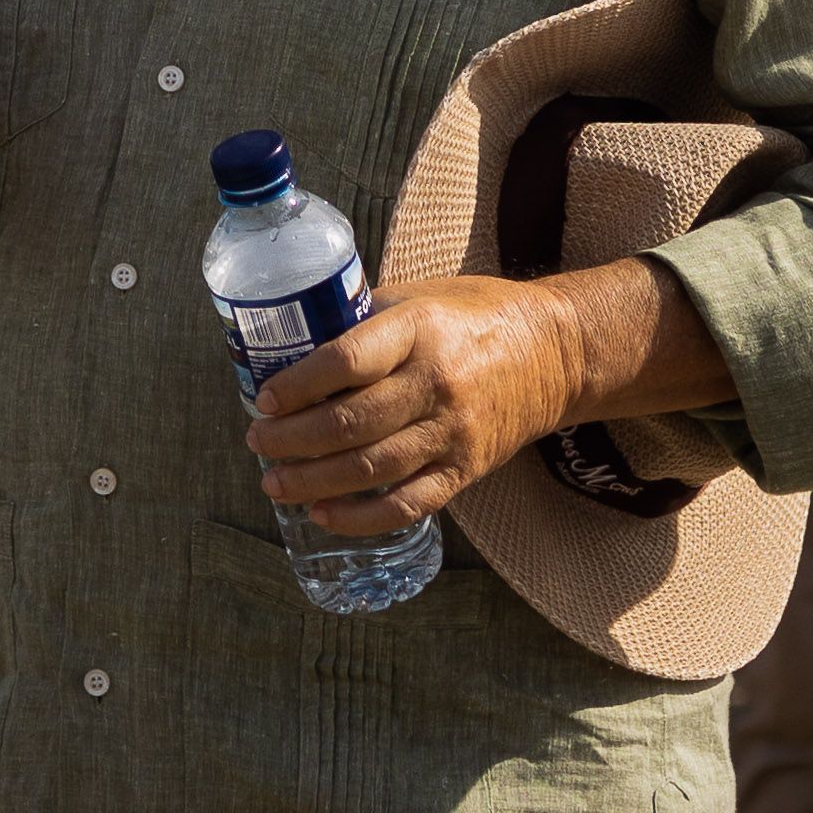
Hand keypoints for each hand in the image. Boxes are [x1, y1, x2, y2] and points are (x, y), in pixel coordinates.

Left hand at [245, 256, 727, 533]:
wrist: (554, 354)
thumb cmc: (476, 315)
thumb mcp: (420, 295)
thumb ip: (365, 318)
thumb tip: (297, 342)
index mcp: (419, 329)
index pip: (345, 361)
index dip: (298, 385)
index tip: (266, 398)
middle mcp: (435, 382)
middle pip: (349, 423)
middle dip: (291, 440)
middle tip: (258, 443)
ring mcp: (453, 431)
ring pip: (370, 469)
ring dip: (312, 481)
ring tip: (274, 482)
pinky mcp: (466, 469)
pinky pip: (407, 504)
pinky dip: (360, 517)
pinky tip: (323, 515)